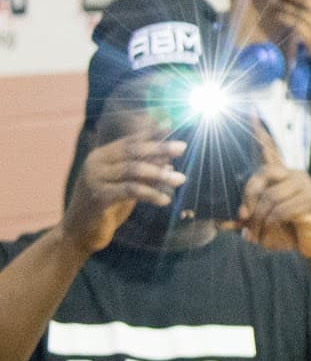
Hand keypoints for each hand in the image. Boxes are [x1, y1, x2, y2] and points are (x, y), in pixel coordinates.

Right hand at [58, 137, 186, 253]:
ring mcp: (95, 179)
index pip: (129, 140)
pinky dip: (151, 193)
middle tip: (182, 147)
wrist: (79, 234)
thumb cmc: (106, 209)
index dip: (151, 133)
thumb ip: (143, 174)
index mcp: (101, 157)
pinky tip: (166, 200)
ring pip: (133, 169)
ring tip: (180, 179)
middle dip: (159, 148)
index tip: (172, 126)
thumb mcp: (127, 187)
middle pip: (132, 150)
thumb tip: (169, 161)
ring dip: (160, 173)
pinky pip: (131, 190)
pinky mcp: (98, 197)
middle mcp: (96, 163)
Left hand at [232, 126, 310, 259]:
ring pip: (269, 198)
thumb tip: (219, 222)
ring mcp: (304, 187)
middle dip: (248, 197)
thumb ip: (243, 220)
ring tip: (254, 236)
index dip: (260, 132)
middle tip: (242, 217)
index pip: (270, 150)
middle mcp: (294, 176)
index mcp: (282, 177)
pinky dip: (268, 226)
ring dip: (258, 220)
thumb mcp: (263, 225)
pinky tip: (266, 236)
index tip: (252, 112)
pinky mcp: (310, 201)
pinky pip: (280, 210)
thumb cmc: (292, 230)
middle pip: (262, 175)